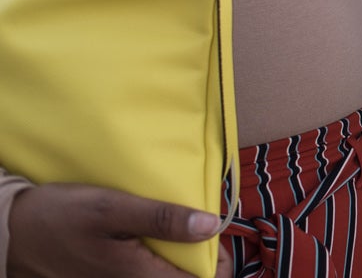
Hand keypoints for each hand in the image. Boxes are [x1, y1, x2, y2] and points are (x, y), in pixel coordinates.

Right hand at [7, 183, 229, 276]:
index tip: (222, 239)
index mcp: (138, 275)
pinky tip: (157, 238)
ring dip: (178, 262)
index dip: (219, 264)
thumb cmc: (62, 216)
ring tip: (184, 232)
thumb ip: (162, 218)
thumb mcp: (113, 207)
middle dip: (202, 262)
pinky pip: (142, 275)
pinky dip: (157, 261)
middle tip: (205, 231)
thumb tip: (210, 225)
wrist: (13, 232)